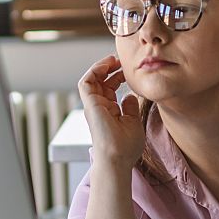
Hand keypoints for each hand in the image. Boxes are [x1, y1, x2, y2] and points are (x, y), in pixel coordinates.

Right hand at [77, 55, 144, 173]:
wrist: (117, 158)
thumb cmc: (126, 147)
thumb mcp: (133, 122)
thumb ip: (130, 108)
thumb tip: (130, 96)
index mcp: (109, 111)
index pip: (109, 89)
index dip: (117, 76)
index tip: (128, 70)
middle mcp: (99, 107)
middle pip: (100, 82)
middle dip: (110, 69)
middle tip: (121, 61)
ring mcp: (93, 106)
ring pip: (91, 80)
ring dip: (101, 67)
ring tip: (113, 59)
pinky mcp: (90, 105)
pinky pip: (86, 82)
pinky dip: (94, 71)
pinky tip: (106, 65)